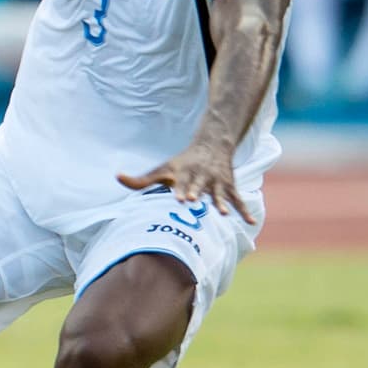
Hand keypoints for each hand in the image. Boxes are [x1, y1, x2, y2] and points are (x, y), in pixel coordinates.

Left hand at [118, 144, 253, 223]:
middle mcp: (200, 177)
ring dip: (221, 202)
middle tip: (194, 202)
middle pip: (199, 186)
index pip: (180, 182)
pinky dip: (244, 210)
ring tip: (223, 214)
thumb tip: (117, 177)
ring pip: (219, 193)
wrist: (212, 146)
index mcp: (183, 173)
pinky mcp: (229, 187)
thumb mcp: (161, 170)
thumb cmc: (181, 164)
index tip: (178, 198)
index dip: (180, 190)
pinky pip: (238, 199)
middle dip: (197, 193)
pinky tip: (250, 222)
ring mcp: (216, 182)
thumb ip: (140, 180)